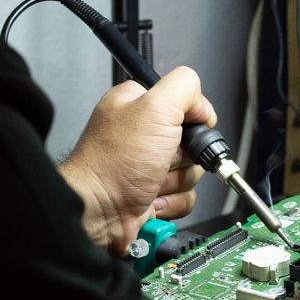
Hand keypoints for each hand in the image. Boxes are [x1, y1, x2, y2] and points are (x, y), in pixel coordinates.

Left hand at [58, 65, 214, 255]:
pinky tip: (151, 197)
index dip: (190, 117)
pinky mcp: (154, 192)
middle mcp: (142, 133)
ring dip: (176, 180)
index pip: (184, 102)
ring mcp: (147, 165)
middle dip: (182, 156)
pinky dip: (172, 200)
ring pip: (191, 170)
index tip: (181, 127)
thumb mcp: (154, 108)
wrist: (97, 212)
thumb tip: (202, 105)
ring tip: (150, 179)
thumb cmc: (112, 163)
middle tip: (160, 157)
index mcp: (137, 104)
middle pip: (192, 140)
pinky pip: (185, 195)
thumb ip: (184, 87)